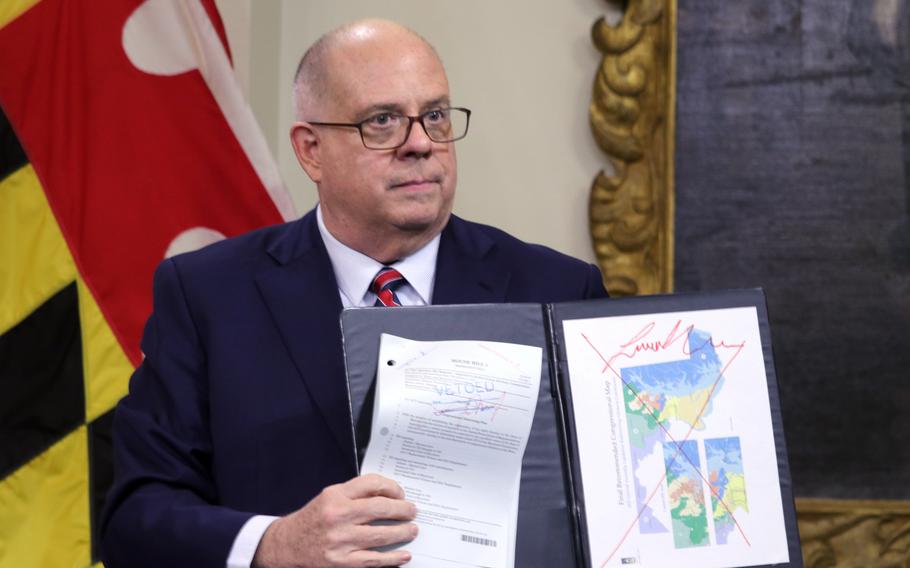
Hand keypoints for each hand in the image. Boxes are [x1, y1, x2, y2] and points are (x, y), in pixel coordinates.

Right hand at [252, 473, 417, 567]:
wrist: (286, 545)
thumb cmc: (313, 520)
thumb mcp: (330, 497)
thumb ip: (356, 494)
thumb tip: (389, 495)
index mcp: (335, 496)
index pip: (372, 484)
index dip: (393, 488)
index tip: (401, 494)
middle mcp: (338, 516)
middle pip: (381, 508)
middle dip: (403, 510)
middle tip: (412, 512)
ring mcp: (340, 540)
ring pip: (381, 535)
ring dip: (402, 532)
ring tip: (412, 530)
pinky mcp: (342, 562)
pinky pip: (374, 560)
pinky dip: (392, 558)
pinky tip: (403, 555)